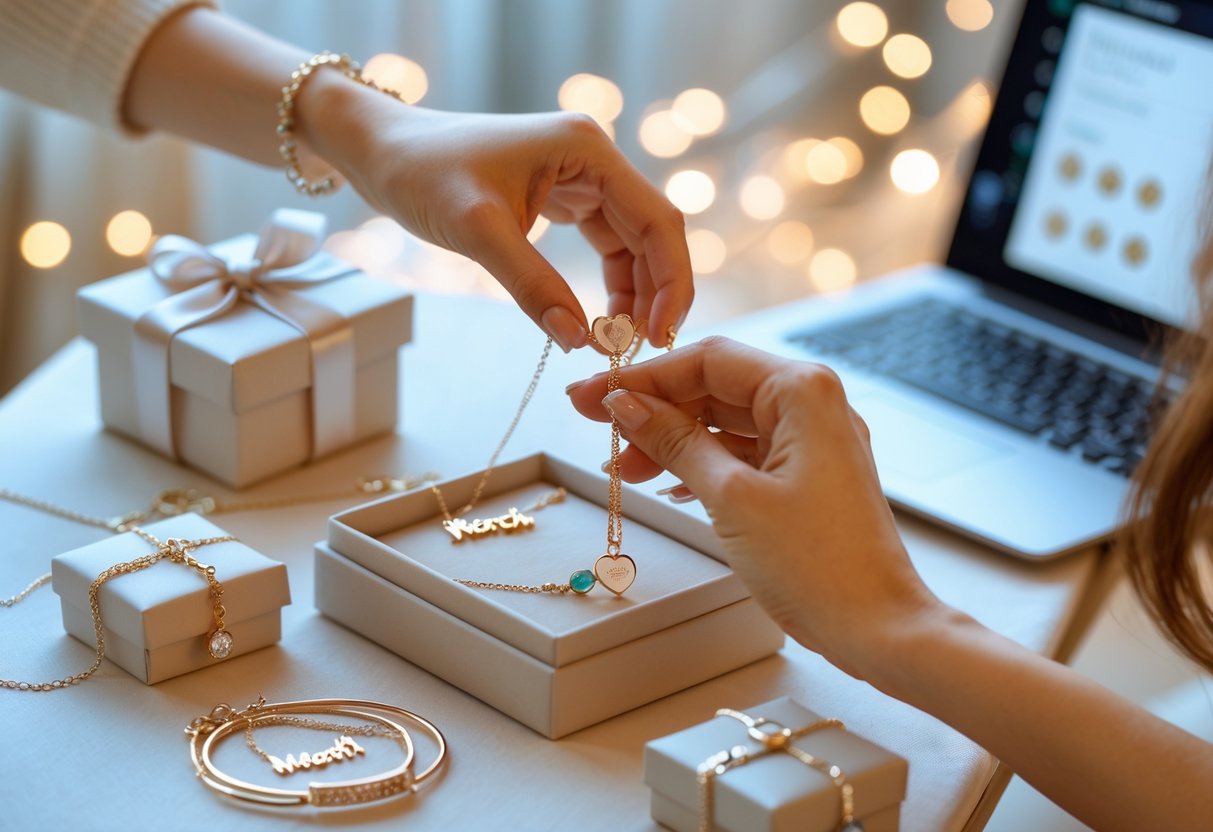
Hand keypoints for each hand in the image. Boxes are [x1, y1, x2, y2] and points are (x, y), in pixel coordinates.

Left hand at [300, 82, 693, 351]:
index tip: (661, 336)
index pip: (658, 221)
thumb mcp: (478, 233)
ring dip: (632, 294)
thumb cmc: (421, 173)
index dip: (670, 282)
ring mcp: (581, 176)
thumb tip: (579, 341)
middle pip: (652, 235)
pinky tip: (597, 318)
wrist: (380, 149)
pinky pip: (604, 243)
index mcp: (588, 150)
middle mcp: (594, 158)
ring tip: (616, 342)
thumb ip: (533, 287)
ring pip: (631, 244)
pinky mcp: (563, 195)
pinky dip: (607, 283)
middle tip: (638, 351)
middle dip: (653, 294)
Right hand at [566, 336, 941, 677]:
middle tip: (598, 429)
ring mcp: (814, 441)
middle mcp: (813, 404)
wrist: (877, 627)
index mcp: (802, 391)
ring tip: (625, 469)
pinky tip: (667, 484)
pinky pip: (745, 452)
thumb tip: (626, 407)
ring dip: (674, 441)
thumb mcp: (730, 496)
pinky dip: (703, 463)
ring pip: (727, 422)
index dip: (643, 378)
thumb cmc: (818, 565)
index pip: (707, 360)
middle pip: (715, 387)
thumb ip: (675, 443)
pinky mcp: (810, 476)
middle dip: (655, 410)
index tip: (594, 396)